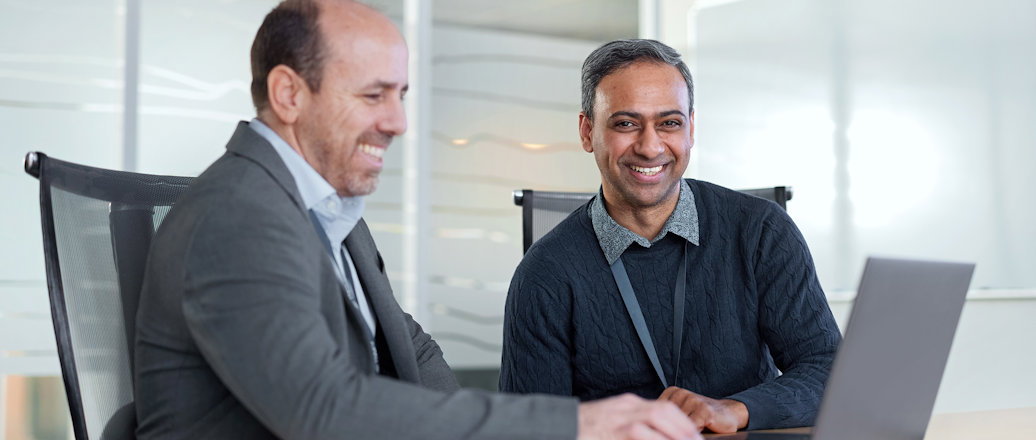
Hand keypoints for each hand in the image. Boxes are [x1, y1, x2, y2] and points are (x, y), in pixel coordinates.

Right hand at [577, 393, 702, 439]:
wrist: (558, 426)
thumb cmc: (584, 428)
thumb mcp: (611, 420)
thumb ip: (632, 423)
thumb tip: (655, 433)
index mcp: (626, 404)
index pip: (663, 407)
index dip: (682, 421)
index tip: (693, 435)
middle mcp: (624, 408)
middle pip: (663, 411)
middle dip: (683, 427)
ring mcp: (617, 420)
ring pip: (654, 419)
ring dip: (673, 433)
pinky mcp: (612, 432)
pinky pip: (638, 434)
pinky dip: (654, 439)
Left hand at [657, 387, 747, 433]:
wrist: (727, 413)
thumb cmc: (702, 416)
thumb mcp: (681, 414)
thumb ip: (667, 417)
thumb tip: (652, 428)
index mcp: (672, 393)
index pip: (657, 414)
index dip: (664, 425)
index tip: (669, 427)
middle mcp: (680, 393)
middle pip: (667, 420)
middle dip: (673, 428)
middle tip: (685, 427)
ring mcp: (692, 399)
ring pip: (678, 424)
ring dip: (685, 430)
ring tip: (695, 427)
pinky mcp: (703, 409)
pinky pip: (691, 427)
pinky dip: (694, 432)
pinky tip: (703, 427)